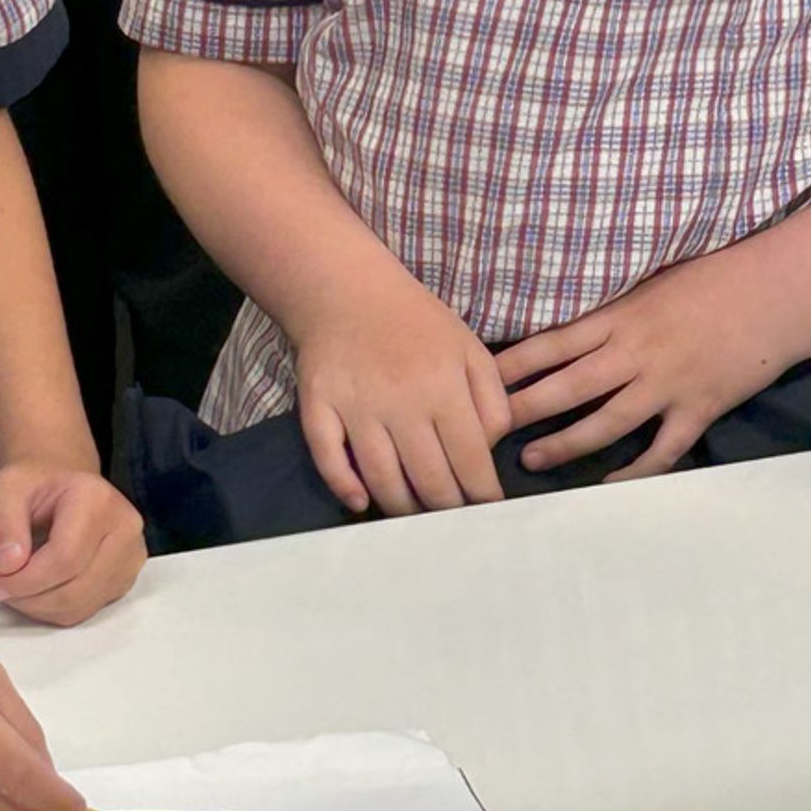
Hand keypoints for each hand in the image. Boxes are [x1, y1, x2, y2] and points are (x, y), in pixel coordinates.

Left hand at [0, 461, 145, 624]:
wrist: (64, 485)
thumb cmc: (37, 486)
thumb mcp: (6, 489)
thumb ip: (1, 522)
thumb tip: (9, 565)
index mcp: (98, 499)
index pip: (64, 558)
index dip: (24, 580)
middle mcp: (125, 528)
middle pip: (74, 590)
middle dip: (27, 597)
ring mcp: (130, 557)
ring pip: (79, 607)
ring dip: (36, 606)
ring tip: (12, 585)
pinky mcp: (125, 580)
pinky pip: (84, 611)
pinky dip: (51, 609)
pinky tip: (35, 589)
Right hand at [294, 264, 510, 514]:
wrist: (347, 289)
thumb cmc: (417, 323)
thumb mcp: (470, 350)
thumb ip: (492, 402)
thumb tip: (489, 453)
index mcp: (444, 387)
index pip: (470, 461)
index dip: (482, 496)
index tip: (487, 512)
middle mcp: (401, 402)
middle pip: (429, 480)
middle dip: (446, 511)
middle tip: (453, 520)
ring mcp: (356, 407)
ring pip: (382, 479)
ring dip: (402, 508)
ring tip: (415, 515)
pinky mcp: (319, 406)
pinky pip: (328, 458)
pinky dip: (344, 486)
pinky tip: (360, 502)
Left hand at [496, 246, 785, 478]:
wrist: (776, 291)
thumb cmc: (713, 277)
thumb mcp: (651, 280)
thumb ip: (611, 306)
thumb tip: (566, 321)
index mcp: (621, 316)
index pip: (552, 343)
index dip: (511, 364)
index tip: (475, 380)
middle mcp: (637, 352)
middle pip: (568, 386)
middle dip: (523, 410)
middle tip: (483, 430)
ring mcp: (668, 383)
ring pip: (606, 422)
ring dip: (566, 443)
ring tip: (530, 460)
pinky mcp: (699, 408)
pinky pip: (662, 448)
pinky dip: (635, 470)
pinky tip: (607, 484)